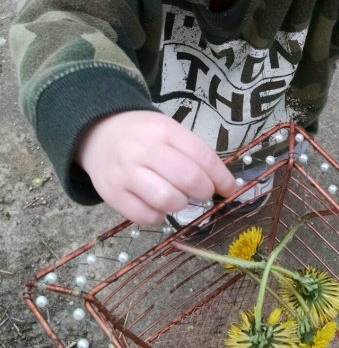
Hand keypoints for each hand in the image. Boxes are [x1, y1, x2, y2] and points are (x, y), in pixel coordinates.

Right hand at [76, 111, 235, 223]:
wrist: (98, 133)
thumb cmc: (143, 134)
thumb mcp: (168, 130)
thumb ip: (193, 153)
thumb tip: (224, 184)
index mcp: (164, 131)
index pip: (202, 157)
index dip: (222, 177)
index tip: (230, 189)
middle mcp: (144, 151)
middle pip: (187, 180)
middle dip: (204, 192)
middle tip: (204, 193)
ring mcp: (126, 174)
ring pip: (167, 200)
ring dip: (182, 204)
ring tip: (179, 197)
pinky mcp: (112, 195)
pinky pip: (145, 216)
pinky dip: (159, 215)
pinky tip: (158, 204)